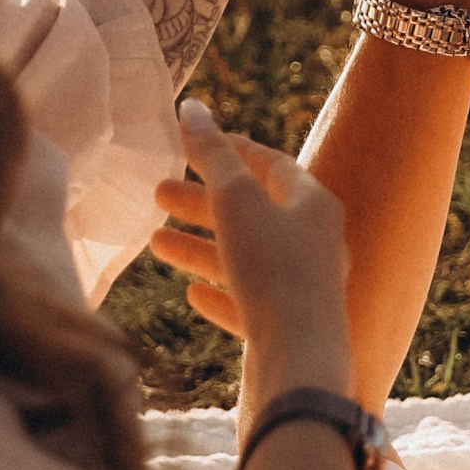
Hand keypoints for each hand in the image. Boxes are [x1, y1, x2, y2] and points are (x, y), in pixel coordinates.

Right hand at [152, 99, 351, 402]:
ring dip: (201, 247)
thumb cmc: (273, 269)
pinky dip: (218, 291)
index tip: (190, 145)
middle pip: (252, 211)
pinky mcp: (286, 329)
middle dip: (202, 201)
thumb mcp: (236, 200)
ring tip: (154, 241)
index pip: (270, 164)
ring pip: (245, 257)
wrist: (299, 363)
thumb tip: (191, 106)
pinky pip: (249, 301)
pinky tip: (192, 294)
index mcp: (313, 204)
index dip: (229, 150)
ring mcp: (302, 288)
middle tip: (156, 193)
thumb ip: (212, 154)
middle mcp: (315, 243)